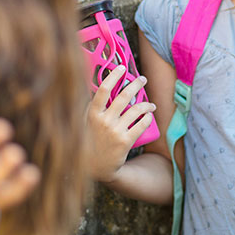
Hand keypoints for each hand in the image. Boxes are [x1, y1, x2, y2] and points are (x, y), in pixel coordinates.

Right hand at [87, 65, 155, 181]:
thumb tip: (101, 86)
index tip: (122, 68)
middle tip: (143, 79)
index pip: (104, 89)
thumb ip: (91, 106)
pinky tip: (149, 116)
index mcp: (92, 113)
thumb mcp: (84, 122)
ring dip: (147, 104)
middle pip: (124, 96)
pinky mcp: (125, 142)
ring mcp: (115, 131)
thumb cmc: (89, 141)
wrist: (95, 167)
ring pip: (136, 110)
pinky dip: (147, 118)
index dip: (114, 76)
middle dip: (136, 84)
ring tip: (151, 104)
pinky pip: (141, 125)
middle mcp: (104, 121)